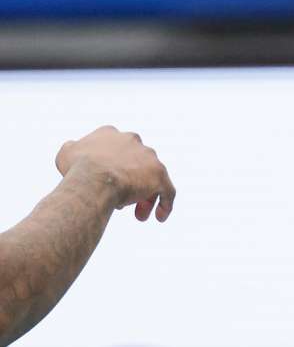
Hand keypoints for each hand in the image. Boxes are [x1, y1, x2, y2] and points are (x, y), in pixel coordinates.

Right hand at [56, 125, 176, 221]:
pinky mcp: (159, 174)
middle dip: (130, 183)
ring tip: (139, 215)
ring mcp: (149, 157)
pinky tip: (159, 217)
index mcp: (113, 135)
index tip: (104, 185)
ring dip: (146, 197)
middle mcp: (134, 141)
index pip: (116, 152)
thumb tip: (74, 148)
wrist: (93, 178)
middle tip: (122, 204)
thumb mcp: (66, 153)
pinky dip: (165, 203)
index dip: (111, 170)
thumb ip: (73, 149)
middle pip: (135, 165)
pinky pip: (168, 190)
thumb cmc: (76, 169)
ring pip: (152, 178)